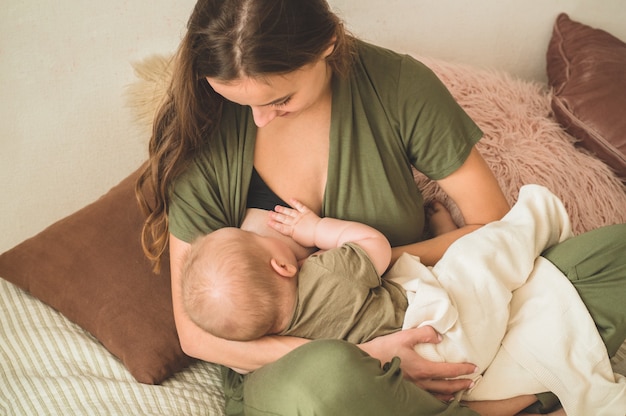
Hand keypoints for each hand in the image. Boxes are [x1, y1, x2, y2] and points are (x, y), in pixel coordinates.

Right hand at [268, 199, 320, 246]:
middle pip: (283, 219)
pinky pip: (300, 206)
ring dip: (282, 209)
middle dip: (275, 216)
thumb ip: (294, 239)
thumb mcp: (300, 243)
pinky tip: (291, 199)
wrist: (320, 232)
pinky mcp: (306, 212)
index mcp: (292, 231)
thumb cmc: (311, 240)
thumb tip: (291, 243)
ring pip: (289, 212)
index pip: (281, 228)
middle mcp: (294, 222)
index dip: (274, 225)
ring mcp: (300, 216)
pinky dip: (295, 202)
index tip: (268, 222)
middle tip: (269, 213)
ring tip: (276, 207)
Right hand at [360, 326, 475, 400]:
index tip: (474, 368)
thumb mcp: (403, 336)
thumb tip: (439, 335)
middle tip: (472, 382)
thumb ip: (423, 333)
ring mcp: (413, 390)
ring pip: (438, 396)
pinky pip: (427, 399)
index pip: (448, 371)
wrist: (365, 364)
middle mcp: (420, 383)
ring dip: (452, 394)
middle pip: (447, 387)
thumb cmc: (383, 350)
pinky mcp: (406, 393)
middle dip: (461, 384)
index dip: (463, 370)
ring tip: (460, 392)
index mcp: (422, 369)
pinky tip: (440, 397)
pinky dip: (438, 399)